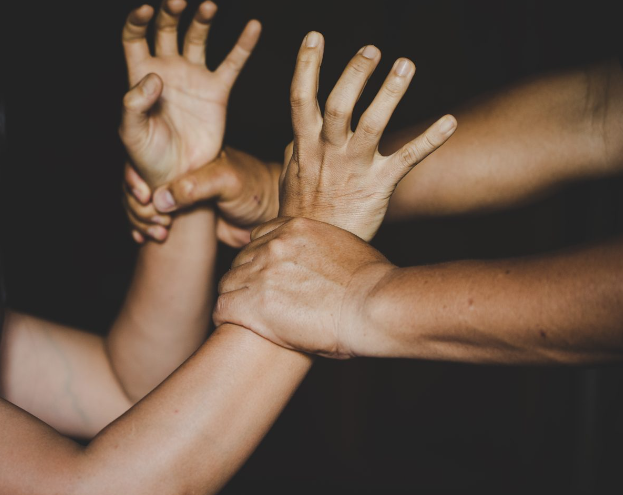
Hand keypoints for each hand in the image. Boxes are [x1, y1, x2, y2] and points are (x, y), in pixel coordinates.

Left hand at [119, 0, 260, 187]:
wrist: (178, 177)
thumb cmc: (147, 156)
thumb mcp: (131, 132)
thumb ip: (134, 103)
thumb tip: (154, 77)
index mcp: (141, 75)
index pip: (135, 38)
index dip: (138, 21)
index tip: (145, 11)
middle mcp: (167, 70)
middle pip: (167, 29)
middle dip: (171, 12)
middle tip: (177, 1)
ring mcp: (194, 77)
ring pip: (197, 37)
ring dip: (202, 20)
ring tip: (208, 7)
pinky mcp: (217, 91)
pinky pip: (232, 63)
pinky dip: (243, 44)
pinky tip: (252, 26)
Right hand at [123, 148, 280, 245]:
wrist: (270, 217)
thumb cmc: (256, 189)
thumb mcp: (228, 180)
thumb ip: (196, 186)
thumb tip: (160, 199)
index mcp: (185, 155)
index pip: (148, 160)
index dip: (137, 178)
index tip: (143, 197)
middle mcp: (177, 174)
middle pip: (140, 184)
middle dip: (136, 204)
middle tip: (153, 221)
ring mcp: (178, 196)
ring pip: (145, 206)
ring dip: (140, 220)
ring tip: (155, 233)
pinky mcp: (182, 218)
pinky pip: (155, 222)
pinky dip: (146, 230)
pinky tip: (146, 239)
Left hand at [213, 217, 394, 357]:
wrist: (373, 306)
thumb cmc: (372, 285)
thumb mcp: (344, 248)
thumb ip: (320, 248)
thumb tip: (318, 262)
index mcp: (295, 228)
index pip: (259, 237)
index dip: (261, 259)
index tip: (266, 277)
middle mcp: (274, 245)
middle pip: (241, 260)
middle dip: (247, 279)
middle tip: (256, 301)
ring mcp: (262, 272)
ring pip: (228, 283)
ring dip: (236, 298)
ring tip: (245, 315)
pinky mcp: (254, 303)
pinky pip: (223, 306)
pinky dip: (225, 315)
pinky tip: (234, 324)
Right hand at [281, 33, 456, 240]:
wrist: (315, 250)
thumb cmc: (303, 211)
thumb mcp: (290, 176)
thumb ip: (296, 148)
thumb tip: (297, 130)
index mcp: (304, 146)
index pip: (301, 99)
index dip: (306, 66)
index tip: (315, 36)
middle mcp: (329, 153)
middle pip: (340, 106)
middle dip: (354, 75)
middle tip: (371, 50)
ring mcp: (355, 168)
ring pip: (373, 125)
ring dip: (390, 94)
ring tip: (405, 65)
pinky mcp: (380, 185)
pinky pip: (408, 159)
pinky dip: (430, 139)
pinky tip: (450, 121)